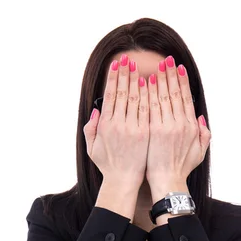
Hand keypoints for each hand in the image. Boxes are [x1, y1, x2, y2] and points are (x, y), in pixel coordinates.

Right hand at [83, 54, 149, 190]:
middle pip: (122, 93)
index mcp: (105, 125)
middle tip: (128, 59)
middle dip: (125, 74)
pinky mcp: (144, 134)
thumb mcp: (91, 148)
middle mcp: (118, 124)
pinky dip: (148, 96)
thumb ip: (90, 129)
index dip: (113, 78)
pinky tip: (150, 85)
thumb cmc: (108, 165)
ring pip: (135, 98)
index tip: (116, 65)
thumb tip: (96, 112)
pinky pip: (147, 110)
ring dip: (137, 81)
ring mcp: (132, 129)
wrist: (123, 181)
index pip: (110, 95)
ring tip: (139, 67)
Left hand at [146, 56, 210, 196]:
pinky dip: (149, 93)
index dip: (182, 81)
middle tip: (167, 59)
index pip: (186, 98)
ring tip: (156, 65)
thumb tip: (200, 116)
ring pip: (163, 97)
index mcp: (191, 126)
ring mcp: (166, 126)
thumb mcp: (200, 152)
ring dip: (160, 79)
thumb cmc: (181, 169)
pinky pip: (151, 107)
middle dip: (171, 74)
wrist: (167, 182)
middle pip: (175, 93)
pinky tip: (146, 82)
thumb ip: (204, 134)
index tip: (179, 68)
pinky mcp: (153, 131)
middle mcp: (180, 124)